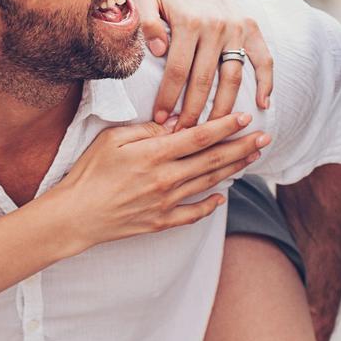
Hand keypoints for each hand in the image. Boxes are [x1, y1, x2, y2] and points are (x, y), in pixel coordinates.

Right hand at [46, 112, 267, 254]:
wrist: (75, 215)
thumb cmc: (90, 172)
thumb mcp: (112, 139)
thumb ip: (146, 130)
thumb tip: (173, 125)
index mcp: (154, 154)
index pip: (199, 137)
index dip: (225, 127)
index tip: (245, 118)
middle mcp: (166, 178)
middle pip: (213, 160)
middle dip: (241, 147)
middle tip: (265, 138)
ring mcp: (166, 202)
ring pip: (208, 183)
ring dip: (233, 170)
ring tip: (252, 158)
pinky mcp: (161, 222)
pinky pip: (193, 214)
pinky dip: (210, 205)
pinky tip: (221, 197)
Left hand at [135, 0, 273, 130]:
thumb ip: (146, 24)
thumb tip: (159, 51)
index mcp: (189, 21)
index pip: (177, 70)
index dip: (168, 98)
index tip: (160, 120)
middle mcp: (216, 26)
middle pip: (205, 80)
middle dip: (193, 112)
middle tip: (184, 134)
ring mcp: (237, 29)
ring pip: (233, 77)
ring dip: (224, 107)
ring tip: (214, 130)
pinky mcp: (252, 29)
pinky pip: (264, 60)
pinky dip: (267, 82)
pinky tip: (263, 106)